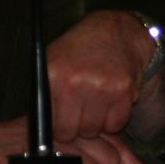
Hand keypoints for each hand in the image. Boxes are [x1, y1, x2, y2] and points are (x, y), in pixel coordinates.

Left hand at [47, 10, 152, 141]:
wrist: (114, 33)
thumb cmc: (79, 49)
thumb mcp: (53, 60)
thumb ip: (44, 91)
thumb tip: (41, 124)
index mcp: (54, 74)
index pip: (49, 121)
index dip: (54, 127)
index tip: (59, 125)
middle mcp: (75, 82)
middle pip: (71, 131)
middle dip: (75, 128)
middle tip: (79, 115)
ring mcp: (101, 88)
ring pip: (94, 130)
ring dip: (95, 124)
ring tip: (94, 103)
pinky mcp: (123, 93)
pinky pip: (116, 124)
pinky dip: (113, 119)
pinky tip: (109, 101)